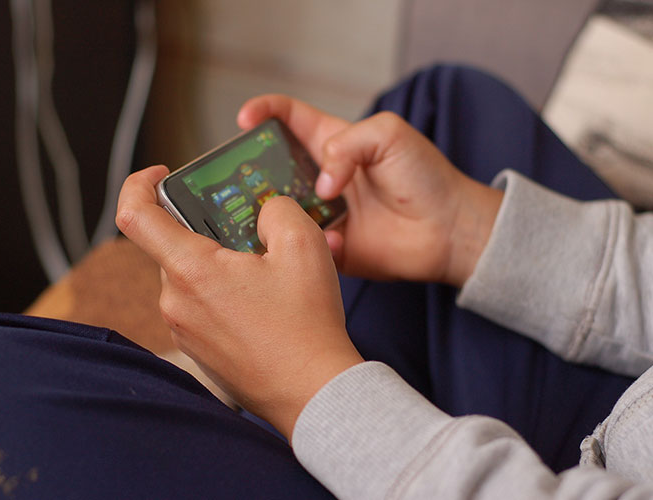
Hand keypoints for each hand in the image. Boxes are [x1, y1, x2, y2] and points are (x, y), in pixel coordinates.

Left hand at [116, 166, 363, 439]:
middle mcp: (176, 302)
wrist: (313, 392)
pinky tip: (260, 304)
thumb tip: (264, 211)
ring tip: (264, 273)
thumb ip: (276, 209)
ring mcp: (184, 330)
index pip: (134, 214)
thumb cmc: (306, 325)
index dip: (139, 183)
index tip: (161, 175)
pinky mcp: (197, 350)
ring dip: (218, 264)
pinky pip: (199, 306)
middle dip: (207, 230)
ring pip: (189, 276)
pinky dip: (221, 293)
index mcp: (191, 270)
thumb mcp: (303, 245)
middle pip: (172, 245)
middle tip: (248, 231)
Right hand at [238, 97, 503, 286]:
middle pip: (269, 168)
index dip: (262, 112)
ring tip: (280, 215)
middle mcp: (318, 177)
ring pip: (279, 211)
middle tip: (240, 180)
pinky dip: (315, 243)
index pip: (286, 118)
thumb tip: (320, 187)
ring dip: (275, 213)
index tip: (244, 119)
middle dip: (250, 171)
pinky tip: (339, 241)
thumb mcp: (388, 134)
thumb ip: (346, 145)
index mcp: (329, 142)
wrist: (447, 229)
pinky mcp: (328, 245)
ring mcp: (320, 213)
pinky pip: (306, 245)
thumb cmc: (424, 175)